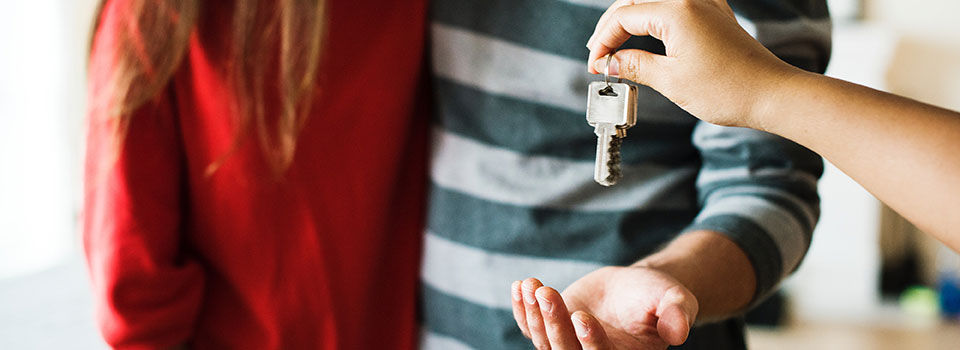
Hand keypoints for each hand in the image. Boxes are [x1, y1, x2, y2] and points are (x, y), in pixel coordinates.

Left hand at [511, 266, 697, 348]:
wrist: (636, 288)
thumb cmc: (659, 296)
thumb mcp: (675, 300)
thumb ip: (678, 314)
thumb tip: (680, 332)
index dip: (590, 341)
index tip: (581, 316)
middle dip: (554, 324)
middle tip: (547, 293)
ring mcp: (569, 346)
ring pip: (545, 342)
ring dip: (535, 315)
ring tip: (532, 285)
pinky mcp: (553, 331)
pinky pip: (530, 327)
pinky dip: (522, 310)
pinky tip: (520, 287)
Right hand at [585, 0, 799, 128]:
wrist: (772, 94)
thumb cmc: (728, 89)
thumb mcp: (672, 81)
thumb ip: (635, 65)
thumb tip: (610, 61)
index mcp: (677, 11)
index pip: (624, 17)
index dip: (603, 42)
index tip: (596, 66)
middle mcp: (691, 0)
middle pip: (635, 4)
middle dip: (612, 28)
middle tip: (599, 56)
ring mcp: (706, 5)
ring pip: (655, 2)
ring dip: (632, 20)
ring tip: (617, 45)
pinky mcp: (716, 15)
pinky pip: (677, 5)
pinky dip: (657, 17)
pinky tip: (650, 32)